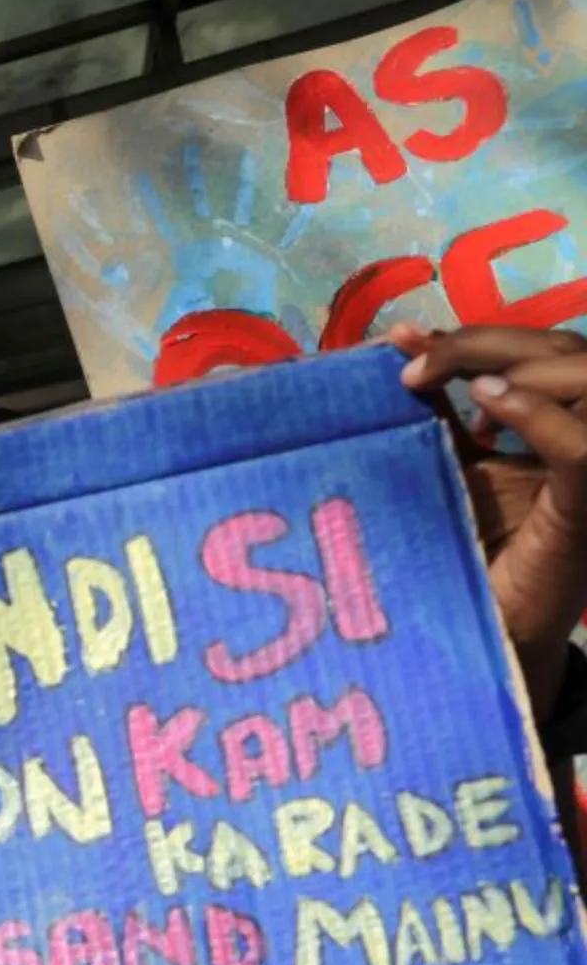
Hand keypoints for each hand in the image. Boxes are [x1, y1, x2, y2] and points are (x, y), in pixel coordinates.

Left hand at [395, 323, 586, 719]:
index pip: (544, 348)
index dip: (478, 333)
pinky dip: (538, 414)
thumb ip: (437, 410)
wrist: (481, 630)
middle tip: (416, 370)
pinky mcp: (583, 511)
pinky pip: (580, 448)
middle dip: (488, 343)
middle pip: (569, 350)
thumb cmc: (467, 548)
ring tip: (460, 390)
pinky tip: (487, 404)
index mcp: (559, 419)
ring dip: (520, 369)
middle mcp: (583, 437)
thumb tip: (397, 342)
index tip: (403, 342)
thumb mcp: (450, 463)